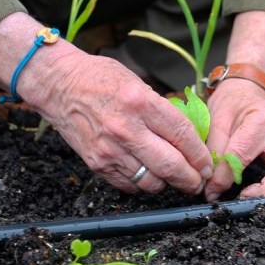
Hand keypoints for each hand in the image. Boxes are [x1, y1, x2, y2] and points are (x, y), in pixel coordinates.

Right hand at [37, 53, 213, 193]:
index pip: (183, 136)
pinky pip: (129, 186)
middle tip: (199, 182)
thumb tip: (190, 137)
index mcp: (141, 103)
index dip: (200, 156)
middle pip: (172, 166)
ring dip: (167, 184)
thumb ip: (163, 111)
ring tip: (173, 178)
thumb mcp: (139, 83)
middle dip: (192, 179)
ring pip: (152, 182)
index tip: (207, 165)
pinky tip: (147, 174)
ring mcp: (110, 150)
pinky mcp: (97, 164)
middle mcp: (126, 129)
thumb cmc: (100, 79)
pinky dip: (143, 184)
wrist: (57, 84)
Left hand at [204, 79, 264, 200]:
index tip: (213, 192)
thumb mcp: (216, 122)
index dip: (227, 177)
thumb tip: (212, 190)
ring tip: (256, 198)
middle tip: (244, 200)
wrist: (248, 93)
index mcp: (264, 120)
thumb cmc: (232, 104)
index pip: (245, 155)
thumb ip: (215, 154)